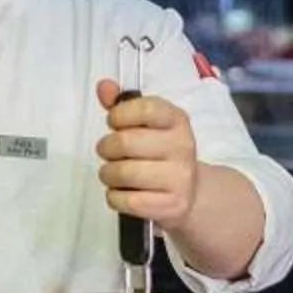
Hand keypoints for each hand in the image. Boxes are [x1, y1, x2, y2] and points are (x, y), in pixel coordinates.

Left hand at [94, 79, 200, 225]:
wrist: (189, 193)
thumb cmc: (159, 153)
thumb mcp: (145, 125)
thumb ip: (121, 105)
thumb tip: (103, 87)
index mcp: (177, 120)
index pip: (146, 109)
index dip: (120, 115)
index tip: (114, 122)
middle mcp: (183, 146)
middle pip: (127, 143)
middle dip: (106, 148)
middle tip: (108, 152)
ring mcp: (179, 178)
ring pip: (123, 173)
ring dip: (108, 174)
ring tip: (113, 173)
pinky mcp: (171, 205)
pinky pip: (126, 200)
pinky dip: (114, 197)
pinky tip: (122, 192)